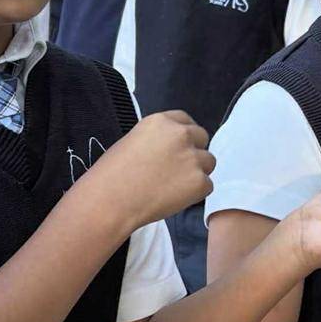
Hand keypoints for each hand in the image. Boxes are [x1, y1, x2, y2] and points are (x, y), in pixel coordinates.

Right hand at [90, 110, 214, 231]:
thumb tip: (169, 150)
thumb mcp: (133, 141)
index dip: (184, 136)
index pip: (186, 120)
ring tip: (173, 186)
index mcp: (161, 121)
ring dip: (197, 172)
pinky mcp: (199, 182)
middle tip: (177, 169)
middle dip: (193, 151)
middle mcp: (181, 134)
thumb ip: (157, 140)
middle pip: (202, 138)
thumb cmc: (112, 175)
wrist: (111, 201)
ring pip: (208, 162)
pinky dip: (195, 194)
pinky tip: (174, 198)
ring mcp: (193, 158)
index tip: (179, 147)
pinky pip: (207, 186)